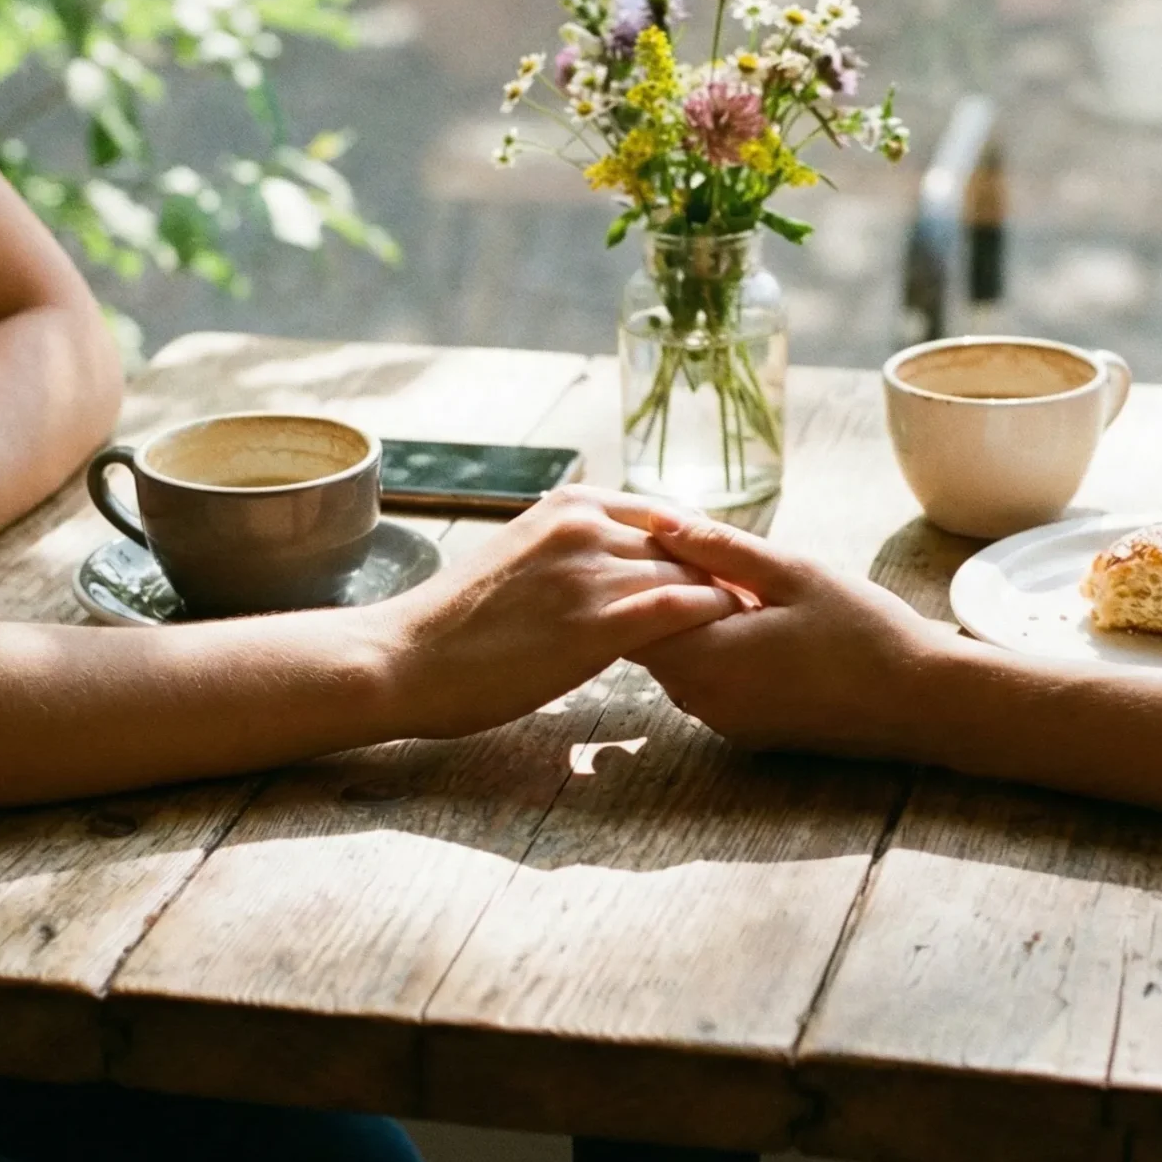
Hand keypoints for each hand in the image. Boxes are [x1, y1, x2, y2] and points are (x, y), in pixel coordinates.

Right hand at [365, 487, 743, 738]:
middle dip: (721, 577)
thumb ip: (573, 549)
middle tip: (756, 610)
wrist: (405, 657)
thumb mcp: (522, 556)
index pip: (667, 515)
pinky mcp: (594, 626)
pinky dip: (709, 621)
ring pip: (687, 576)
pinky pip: (677, 610)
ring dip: (721, 603)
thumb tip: (619, 562)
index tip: (726, 576)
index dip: (704, 548)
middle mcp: (585, 527)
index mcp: (571, 504)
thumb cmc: (457, 622)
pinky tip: (727, 642)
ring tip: (753, 631)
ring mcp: (591, 574)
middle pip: (686, 546)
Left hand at [625, 512, 954, 754]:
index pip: (631, 618)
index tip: (673, 545)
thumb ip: (718, 548)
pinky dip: (719, 654)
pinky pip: (710, 685)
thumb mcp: (792, 573)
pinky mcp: (747, 733)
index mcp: (707, 659)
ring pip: (680, 664)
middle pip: (651, 643)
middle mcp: (703, 701)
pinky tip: (763, 628)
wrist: (921, 702)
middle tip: (712, 561)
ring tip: (744, 591)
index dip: (643, 576)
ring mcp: (724, 722)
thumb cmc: (863, 631)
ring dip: (696, 627)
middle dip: (667, 600)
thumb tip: (658, 521)